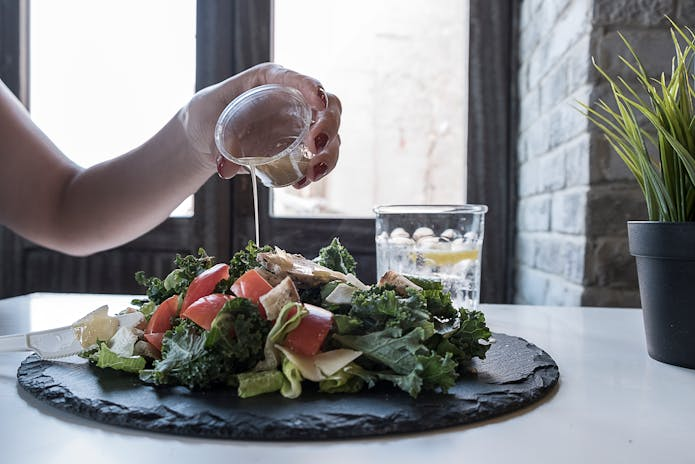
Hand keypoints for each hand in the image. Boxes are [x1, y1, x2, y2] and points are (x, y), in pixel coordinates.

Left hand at [180, 63, 341, 187]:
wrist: (206, 135)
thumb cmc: (208, 116)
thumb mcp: (209, 124)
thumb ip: (218, 144)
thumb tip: (225, 169)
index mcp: (271, 81)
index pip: (296, 79)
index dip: (311, 87)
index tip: (318, 101)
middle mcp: (293, 100)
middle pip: (328, 106)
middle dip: (329, 125)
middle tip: (316, 146)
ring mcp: (301, 124)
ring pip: (331, 135)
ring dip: (328, 155)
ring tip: (312, 174)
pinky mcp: (301, 147)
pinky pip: (319, 157)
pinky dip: (317, 170)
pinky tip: (301, 183)